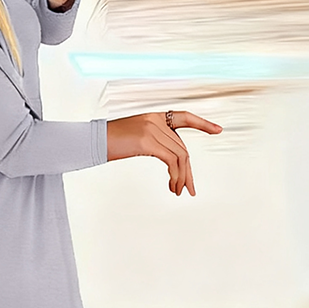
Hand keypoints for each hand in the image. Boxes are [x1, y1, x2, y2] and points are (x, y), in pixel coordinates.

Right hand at [106, 111, 223, 196]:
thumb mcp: (132, 138)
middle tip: (190, 189)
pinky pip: (171, 160)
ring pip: (179, 155)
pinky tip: (172, 186)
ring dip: (182, 177)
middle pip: (182, 147)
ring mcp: (151, 128)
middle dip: (188, 170)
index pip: (184, 117)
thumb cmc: (106, 142)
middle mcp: (155, 120)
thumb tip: (167, 159)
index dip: (202, 124)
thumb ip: (150, 142)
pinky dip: (175, 175)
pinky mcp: (147, 140)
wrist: (90, 141)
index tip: (218, 130)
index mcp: (153, 116)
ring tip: (179, 191)